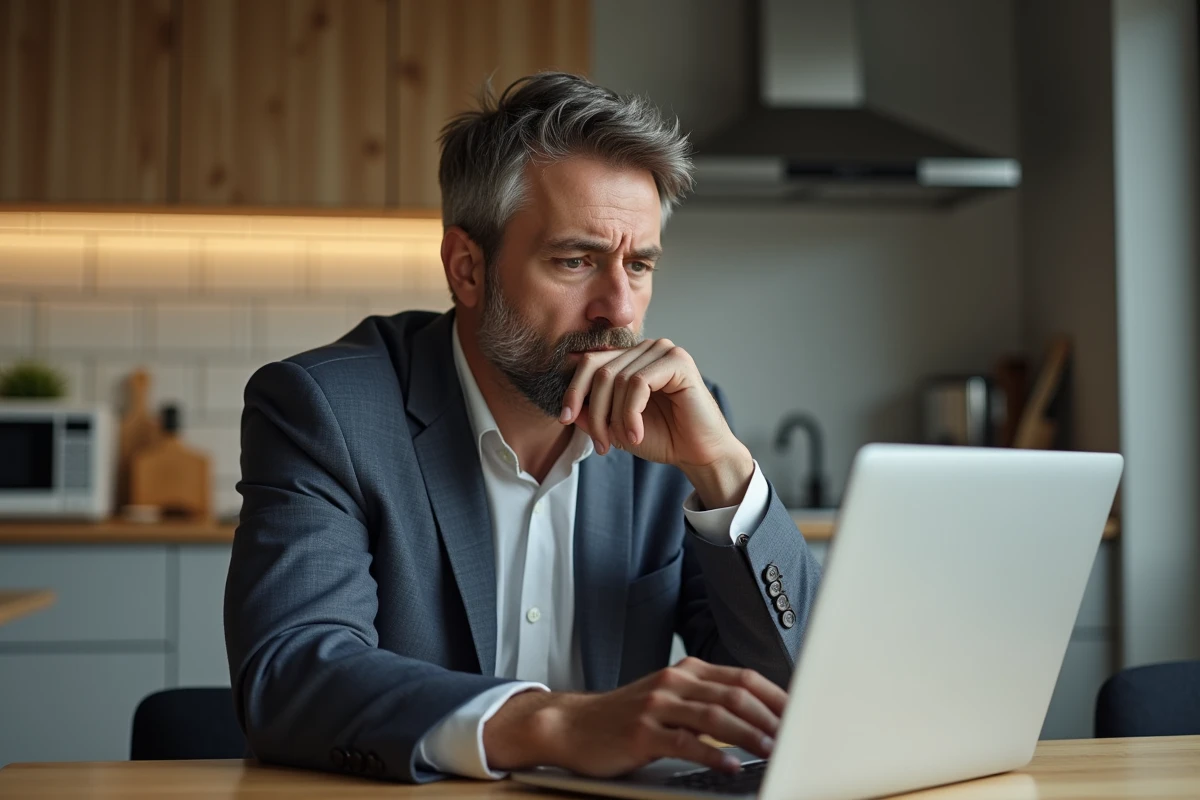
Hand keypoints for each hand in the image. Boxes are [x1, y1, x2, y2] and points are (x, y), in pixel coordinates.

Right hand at [483, 657, 785, 776]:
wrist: (573, 725)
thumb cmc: (627, 717)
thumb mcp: (669, 699)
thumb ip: (707, 701)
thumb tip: (760, 718)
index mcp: (687, 671)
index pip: (744, 678)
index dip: (776, 697)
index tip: (801, 716)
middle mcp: (675, 682)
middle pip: (736, 695)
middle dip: (771, 717)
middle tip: (795, 737)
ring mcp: (657, 706)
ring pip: (715, 716)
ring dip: (749, 735)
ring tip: (772, 751)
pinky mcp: (642, 733)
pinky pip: (685, 742)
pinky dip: (713, 754)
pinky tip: (731, 766)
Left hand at [561, 340, 753, 507]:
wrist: (698, 453)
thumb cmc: (663, 437)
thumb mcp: (616, 427)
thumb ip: (592, 415)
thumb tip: (567, 408)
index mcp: (630, 358)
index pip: (590, 362)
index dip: (573, 390)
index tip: (565, 419)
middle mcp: (646, 348)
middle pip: (600, 371)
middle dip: (595, 412)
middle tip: (601, 444)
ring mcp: (663, 350)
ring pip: (618, 379)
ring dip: (615, 418)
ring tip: (625, 441)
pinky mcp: (678, 361)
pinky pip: (638, 383)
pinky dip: (632, 414)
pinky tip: (637, 435)